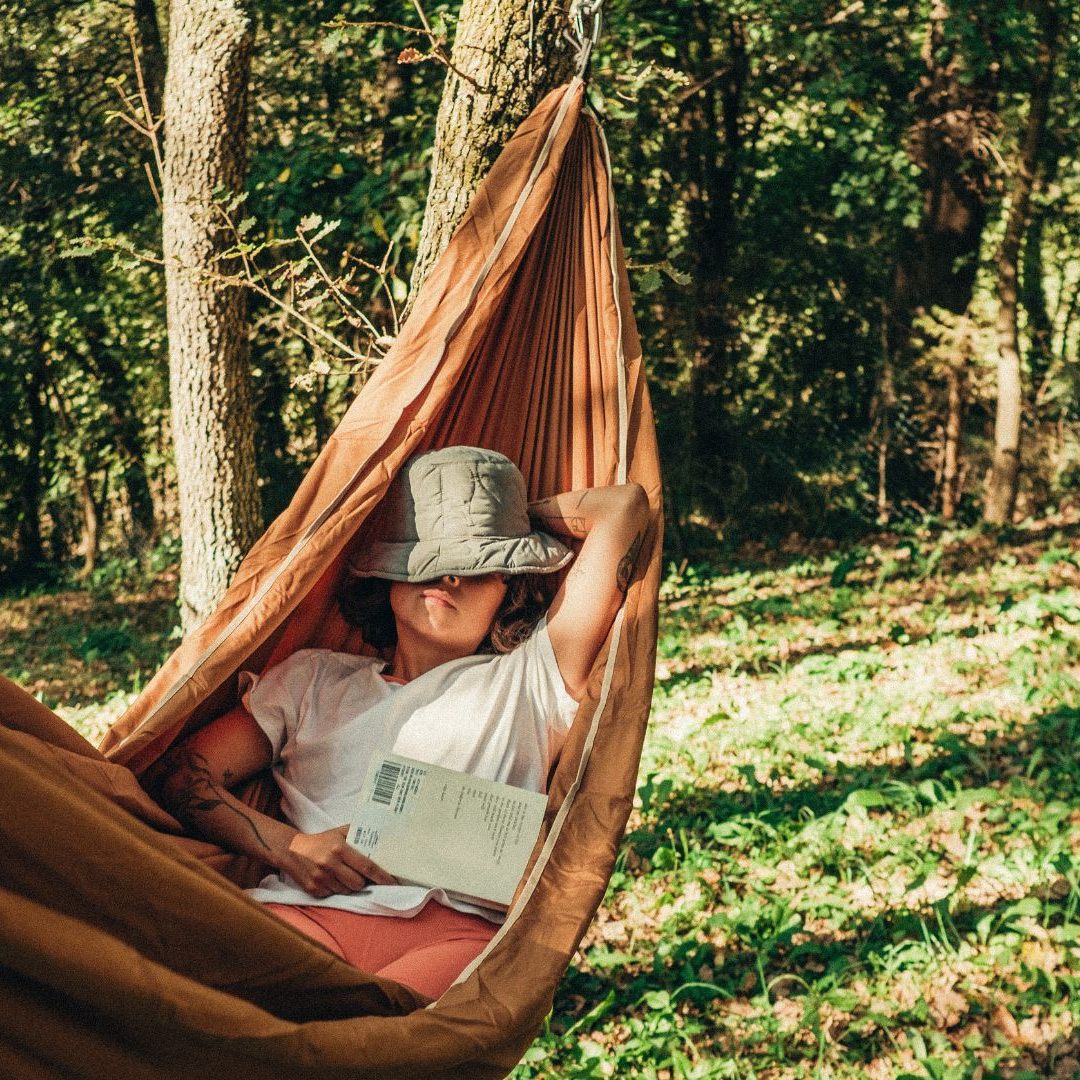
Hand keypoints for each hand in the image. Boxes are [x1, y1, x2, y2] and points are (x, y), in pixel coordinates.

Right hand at [278, 825, 396, 898]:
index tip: (393, 883)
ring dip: (349, 886)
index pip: (367, 866)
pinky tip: (331, 879)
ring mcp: (321, 879)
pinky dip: (336, 890)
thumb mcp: (340, 832)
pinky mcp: (313, 890)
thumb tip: (383, 833)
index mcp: (340, 849)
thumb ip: (359, 833)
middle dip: (363, 882)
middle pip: (358, 884)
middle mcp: (330, 864)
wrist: (292, 850)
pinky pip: (333, 895)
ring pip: (347, 891)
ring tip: (343, 875)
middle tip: (362, 877)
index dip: (382, 877)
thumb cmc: (322, 841)